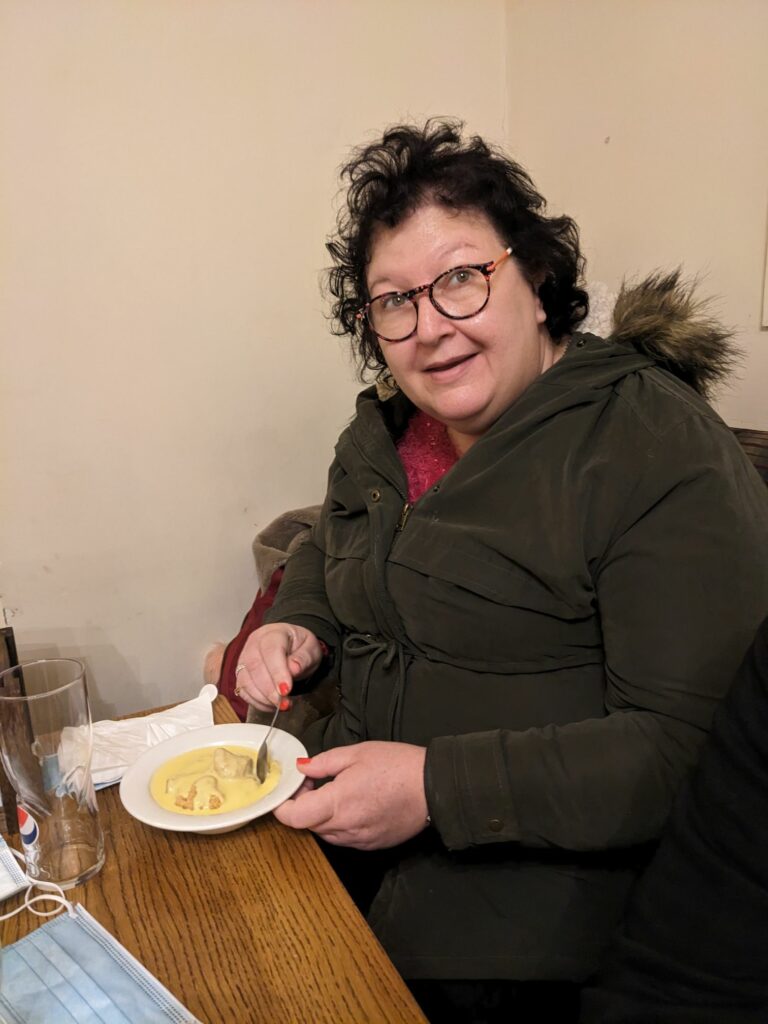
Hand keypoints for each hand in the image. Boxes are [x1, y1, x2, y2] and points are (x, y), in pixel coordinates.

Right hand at [235, 623, 322, 711]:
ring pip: (245, 680)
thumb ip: (303, 657)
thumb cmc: (299, 646)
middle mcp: (254, 644)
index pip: (271, 651)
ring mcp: (244, 658)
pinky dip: (256, 702)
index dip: (277, 672)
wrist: (290, 646)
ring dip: (262, 698)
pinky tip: (271, 705)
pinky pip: (242, 690)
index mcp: (273, 633)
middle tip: (284, 703)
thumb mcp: (310, 648)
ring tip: (281, 705)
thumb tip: (294, 669)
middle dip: (269, 690)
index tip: (286, 689)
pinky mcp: (241, 674)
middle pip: (255, 667)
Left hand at [273, 741, 428, 849]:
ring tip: (336, 792)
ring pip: (326, 833)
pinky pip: (345, 838)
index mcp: (338, 803)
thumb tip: (302, 768)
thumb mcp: (357, 753)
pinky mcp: (372, 845)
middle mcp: (345, 828)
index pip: (294, 817)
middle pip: (308, 825)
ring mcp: (359, 840)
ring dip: (321, 816)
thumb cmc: (396, 765)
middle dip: (304, 805)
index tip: (287, 791)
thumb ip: (324, 763)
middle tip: (314, 782)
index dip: (284, 806)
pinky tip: (353, 804)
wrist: (433, 787)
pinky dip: (340, 824)